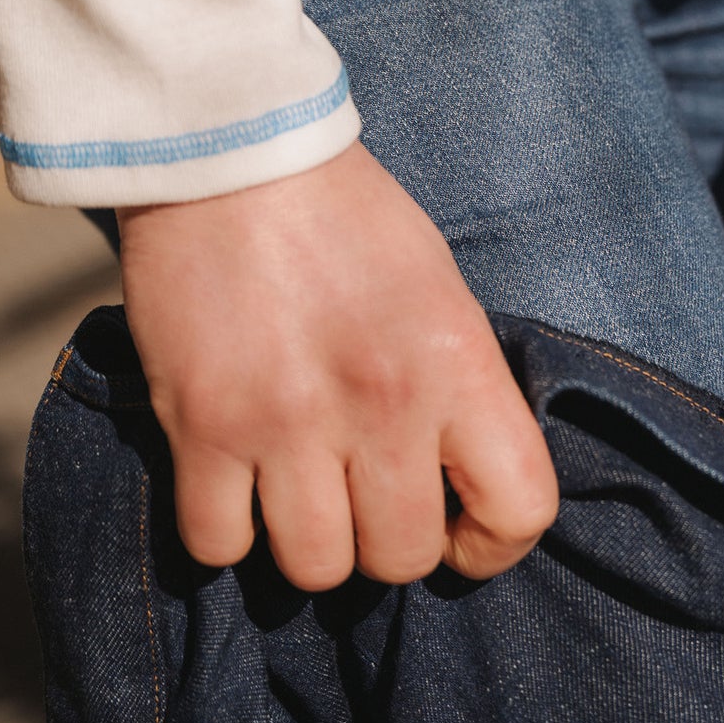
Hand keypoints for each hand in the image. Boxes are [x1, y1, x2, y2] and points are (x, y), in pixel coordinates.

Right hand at [117, 141, 558, 590]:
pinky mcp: (202, 425)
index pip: (521, 508)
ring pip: (316, 568)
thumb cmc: (347, 216)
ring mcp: (289, 421)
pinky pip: (219, 544)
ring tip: (298, 486)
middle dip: (387, 540)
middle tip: (363, 494)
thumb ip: (458, 384)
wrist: (234, 153)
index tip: (460, 528)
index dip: (495, 543)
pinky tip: (235, 478)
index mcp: (457, 361)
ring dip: (309, 539)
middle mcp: (384, 403)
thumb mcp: (440, 288)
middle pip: (403, 557)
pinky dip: (227, 529)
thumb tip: (460, 476)